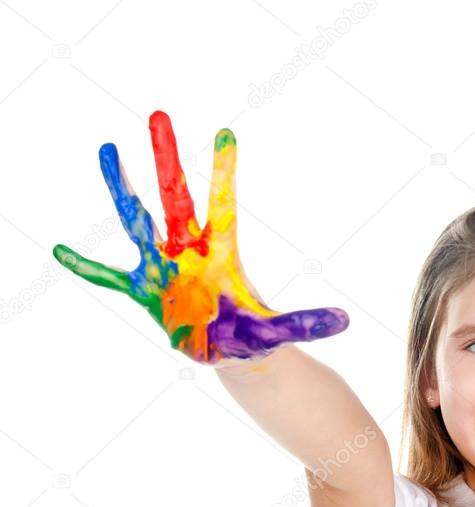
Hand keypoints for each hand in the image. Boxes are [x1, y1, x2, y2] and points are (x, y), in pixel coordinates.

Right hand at [52, 112, 348, 363]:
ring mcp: (165, 269)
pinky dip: (87, 267)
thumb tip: (346, 321)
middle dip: (167, 159)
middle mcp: (190, 252)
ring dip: (123, 188)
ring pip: (139, 221)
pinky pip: (111, 277)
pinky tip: (59, 251)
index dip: (224, 172)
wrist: (231, 355)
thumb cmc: (255, 337)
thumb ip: (305, 325)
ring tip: (108, 149)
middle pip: (176, 197)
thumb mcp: (279, 332)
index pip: (223, 205)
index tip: (227, 133)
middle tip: (159, 114)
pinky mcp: (146, 292)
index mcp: (222, 254)